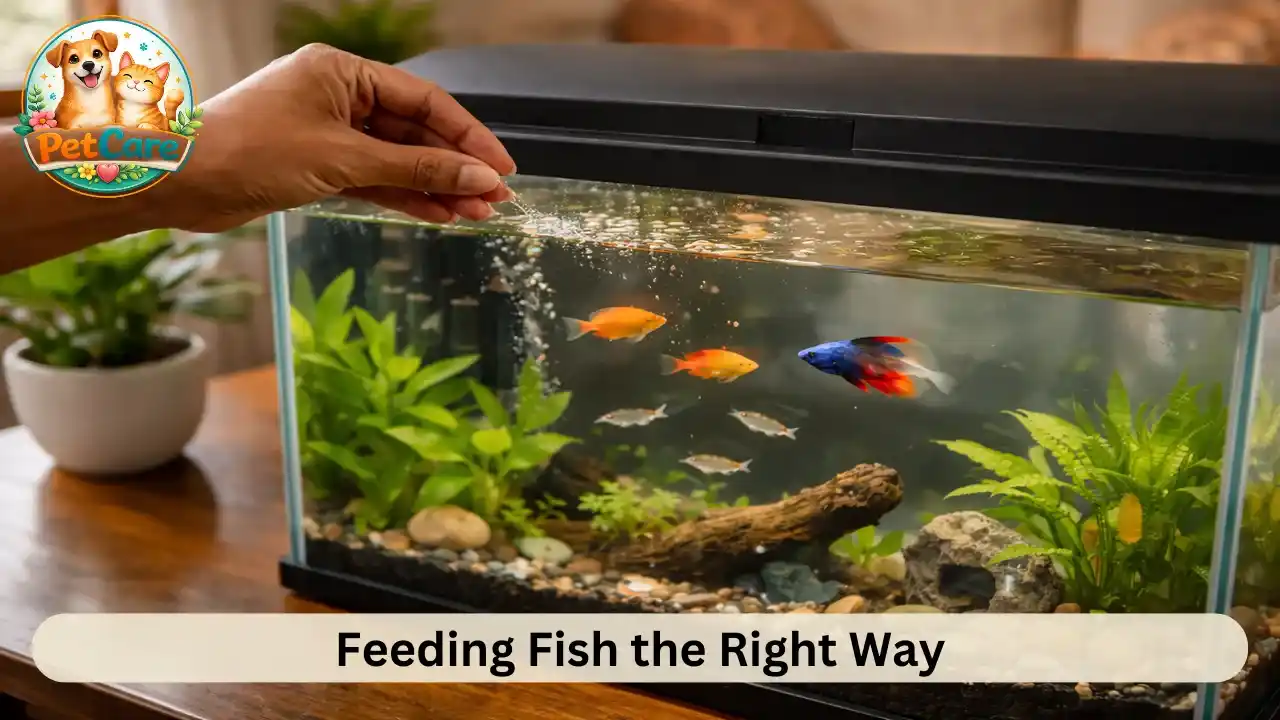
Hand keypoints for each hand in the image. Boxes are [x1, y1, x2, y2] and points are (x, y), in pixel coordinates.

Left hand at [167, 44, 515, 232]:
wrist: (179, 182)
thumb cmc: (249, 151)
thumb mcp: (343, 159)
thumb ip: (415, 168)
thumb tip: (477, 177)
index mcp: (342, 71)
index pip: (424, 100)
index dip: (468, 135)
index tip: (502, 167)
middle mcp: (337, 96)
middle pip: (414, 131)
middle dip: (455, 167)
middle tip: (495, 199)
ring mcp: (327, 132)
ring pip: (396, 160)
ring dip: (435, 187)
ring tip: (475, 214)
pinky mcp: (316, 166)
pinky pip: (373, 179)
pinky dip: (404, 197)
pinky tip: (438, 215)